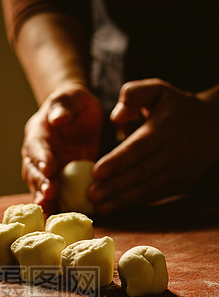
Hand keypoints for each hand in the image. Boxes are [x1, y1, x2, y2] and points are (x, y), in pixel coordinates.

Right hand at [21, 84, 101, 211]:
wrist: (78, 118)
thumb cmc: (74, 105)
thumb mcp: (71, 98)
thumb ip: (64, 105)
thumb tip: (57, 118)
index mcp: (38, 133)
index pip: (37, 146)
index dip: (42, 158)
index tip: (49, 168)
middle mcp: (36, 155)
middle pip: (33, 171)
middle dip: (41, 183)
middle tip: (50, 193)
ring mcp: (44, 171)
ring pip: (39, 187)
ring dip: (44, 198)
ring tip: (49, 209)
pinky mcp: (55, 182)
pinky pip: (52, 196)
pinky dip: (54, 206)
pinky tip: (59, 216)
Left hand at [90, 79, 218, 213]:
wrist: (216, 125)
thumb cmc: (177, 106)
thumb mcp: (158, 89)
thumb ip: (134, 94)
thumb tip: (116, 117)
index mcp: (164, 129)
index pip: (138, 149)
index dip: (117, 162)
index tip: (96, 172)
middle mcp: (172, 153)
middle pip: (140, 173)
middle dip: (114, 187)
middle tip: (91, 195)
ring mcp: (178, 171)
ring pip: (147, 189)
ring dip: (121, 200)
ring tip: (99, 206)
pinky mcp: (180, 184)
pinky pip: (154, 195)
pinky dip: (134, 202)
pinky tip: (116, 206)